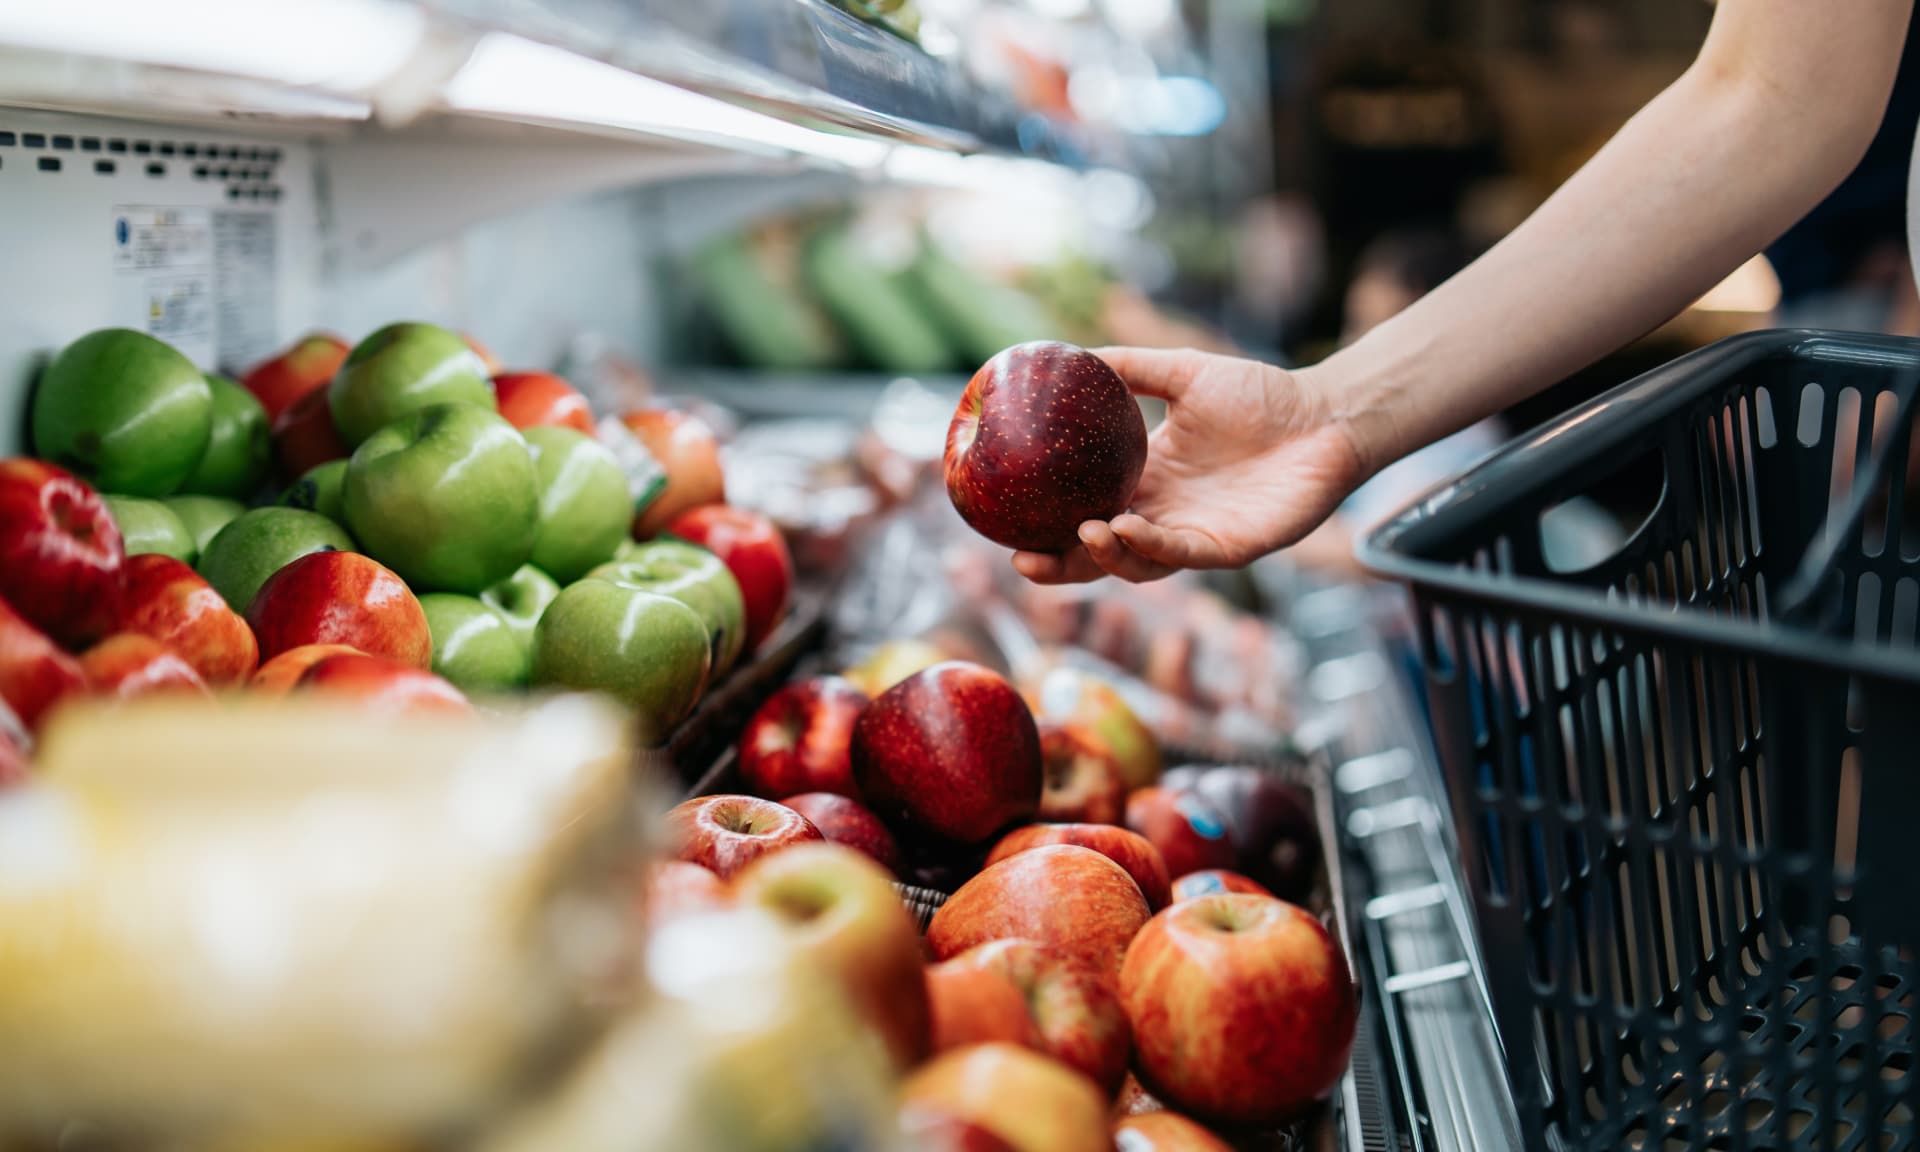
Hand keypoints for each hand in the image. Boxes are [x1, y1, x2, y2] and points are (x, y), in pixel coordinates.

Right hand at [1012, 347, 1366, 583]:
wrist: (1324, 414)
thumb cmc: (1260, 395)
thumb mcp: (1182, 372)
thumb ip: (1129, 367)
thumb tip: (1068, 351)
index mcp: (1145, 481)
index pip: (1083, 513)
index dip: (1045, 525)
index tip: (1003, 522)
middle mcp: (1162, 516)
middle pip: (1098, 554)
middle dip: (1060, 566)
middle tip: (1021, 561)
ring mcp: (1194, 536)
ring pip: (1136, 564)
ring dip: (1105, 555)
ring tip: (1085, 529)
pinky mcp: (1229, 549)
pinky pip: (1181, 555)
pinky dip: (1150, 545)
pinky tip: (1125, 525)